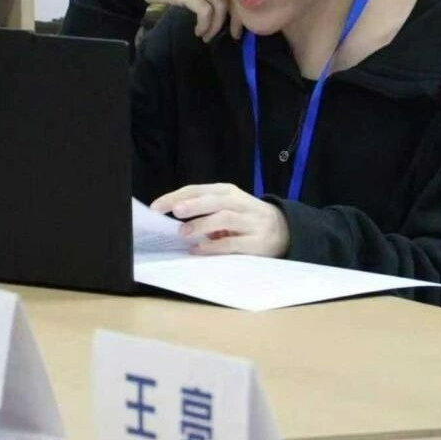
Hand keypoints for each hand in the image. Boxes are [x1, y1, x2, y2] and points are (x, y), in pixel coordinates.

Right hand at [111, 0, 241, 41]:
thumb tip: (225, 2)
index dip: (241, 3)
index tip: (239, 22)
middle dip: (236, 17)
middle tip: (234, 34)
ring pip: (219, 4)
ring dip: (216, 26)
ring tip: (206, 35)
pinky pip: (204, 11)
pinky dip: (205, 25)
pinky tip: (198, 32)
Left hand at [152, 182, 289, 256]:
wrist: (285, 231)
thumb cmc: (246, 219)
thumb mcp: (228, 208)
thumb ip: (205, 210)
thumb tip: (173, 216)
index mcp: (229, 192)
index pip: (200, 190)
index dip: (177, 196)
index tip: (155, 207)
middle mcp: (241, 203)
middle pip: (214, 200)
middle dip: (193, 204)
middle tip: (173, 210)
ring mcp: (250, 222)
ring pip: (225, 218)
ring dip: (203, 224)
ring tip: (183, 232)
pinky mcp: (256, 242)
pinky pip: (232, 243)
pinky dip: (213, 246)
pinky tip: (198, 250)